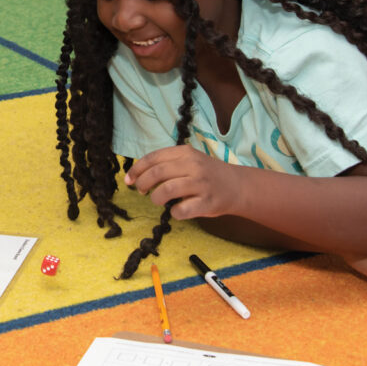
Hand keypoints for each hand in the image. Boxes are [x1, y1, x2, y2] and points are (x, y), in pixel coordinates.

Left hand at [125, 145, 239, 219]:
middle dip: (143, 183)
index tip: (128, 179)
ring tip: (157, 200)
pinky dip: (174, 212)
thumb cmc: (206, 174)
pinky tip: (176, 210)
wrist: (237, 185)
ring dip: (156, 198)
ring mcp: (201, 184)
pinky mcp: (207, 203)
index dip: (137, 169)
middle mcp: (193, 166)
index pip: (154, 158)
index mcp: (186, 153)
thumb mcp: (189, 160)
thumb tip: (137, 175)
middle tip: (141, 190)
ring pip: (167, 190)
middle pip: (157, 173)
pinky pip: (181, 210)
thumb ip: (167, 164)